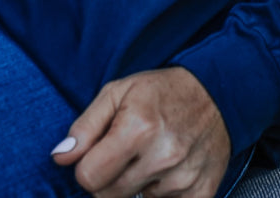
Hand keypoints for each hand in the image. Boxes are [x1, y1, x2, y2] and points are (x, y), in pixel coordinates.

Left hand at [52, 66, 231, 197]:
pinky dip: (162, 194)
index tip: (100, 153)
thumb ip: (85, 126)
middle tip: (128, 152)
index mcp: (138, 128)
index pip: (88, 177)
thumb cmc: (163, 91)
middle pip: (109, 195)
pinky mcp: (201, 192)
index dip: (88, 166)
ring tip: (153, 154)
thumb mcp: (119, 92)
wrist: (218, 92)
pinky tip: (169, 171)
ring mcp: (183, 178)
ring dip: (138, 184)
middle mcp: (162, 156)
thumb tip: (60, 156)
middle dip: (111, 177)